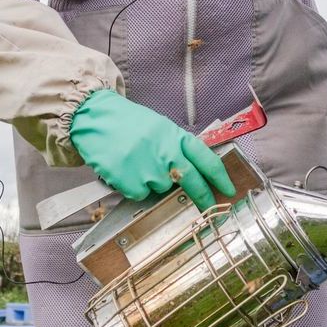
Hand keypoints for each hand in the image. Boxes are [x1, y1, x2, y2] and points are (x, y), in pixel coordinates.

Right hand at [70, 90, 235, 210]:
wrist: (96, 118)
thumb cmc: (128, 123)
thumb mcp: (159, 128)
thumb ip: (176, 146)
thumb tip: (193, 170)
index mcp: (175, 136)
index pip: (206, 159)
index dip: (221, 177)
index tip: (229, 190)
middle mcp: (166, 152)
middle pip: (192, 180)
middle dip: (204, 197)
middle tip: (209, 208)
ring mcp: (148, 167)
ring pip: (161, 189)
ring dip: (153, 183)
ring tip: (138, 164)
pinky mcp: (130, 181)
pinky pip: (140, 194)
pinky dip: (134, 187)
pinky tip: (125, 170)